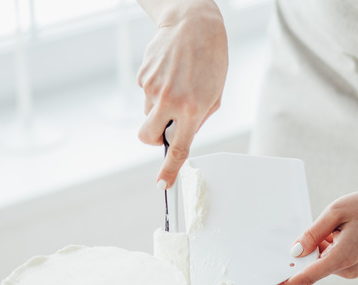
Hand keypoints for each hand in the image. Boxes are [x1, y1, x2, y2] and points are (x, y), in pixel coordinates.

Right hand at [136, 0, 227, 187]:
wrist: (194, 25)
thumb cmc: (210, 61)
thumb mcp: (214, 95)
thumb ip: (198, 120)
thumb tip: (179, 137)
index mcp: (193, 110)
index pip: (178, 149)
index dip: (168, 170)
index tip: (162, 184)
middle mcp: (171, 101)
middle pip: (147, 136)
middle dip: (153, 138)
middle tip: (164, 129)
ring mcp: (154, 88)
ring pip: (148, 112)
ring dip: (159, 107)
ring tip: (177, 84)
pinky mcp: (143, 76)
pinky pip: (146, 94)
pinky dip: (157, 89)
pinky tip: (170, 73)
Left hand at [274, 186, 357, 284]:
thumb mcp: (336, 211)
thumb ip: (313, 233)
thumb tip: (295, 252)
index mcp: (343, 256)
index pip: (309, 276)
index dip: (287, 280)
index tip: (271, 281)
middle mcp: (348, 269)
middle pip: (314, 267)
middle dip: (304, 253)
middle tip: (306, 229)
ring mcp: (353, 269)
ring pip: (322, 262)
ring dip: (318, 246)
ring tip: (336, 225)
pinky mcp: (354, 266)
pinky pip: (331, 260)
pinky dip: (327, 247)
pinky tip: (339, 230)